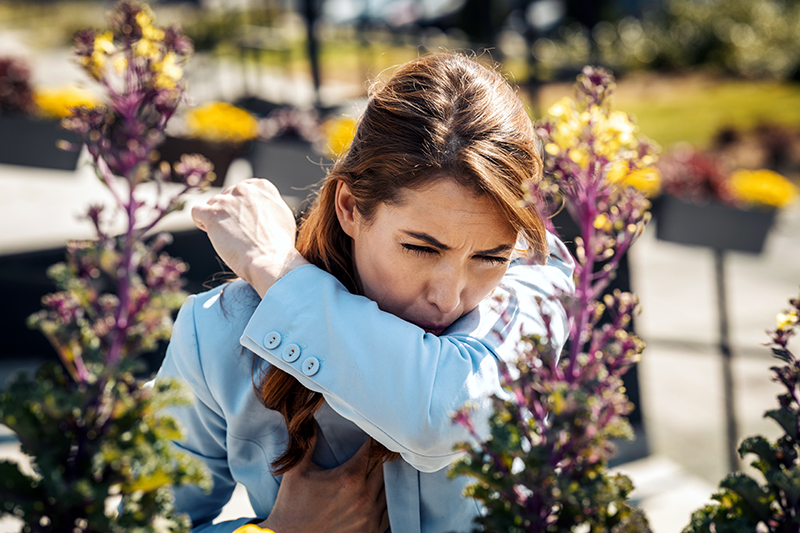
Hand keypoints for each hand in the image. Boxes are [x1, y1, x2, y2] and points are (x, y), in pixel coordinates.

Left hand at [191, 179, 308, 296]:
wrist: (269, 260)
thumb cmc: (279, 245)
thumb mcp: (282, 215)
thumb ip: (268, 204)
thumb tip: (259, 205)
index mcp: (261, 187)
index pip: (243, 190)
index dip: (242, 207)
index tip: (247, 221)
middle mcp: (243, 188)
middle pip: (227, 196)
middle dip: (229, 213)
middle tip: (239, 233)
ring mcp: (227, 200)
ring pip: (212, 204)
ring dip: (217, 220)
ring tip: (229, 238)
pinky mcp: (212, 213)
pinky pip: (197, 211)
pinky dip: (201, 221)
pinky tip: (211, 232)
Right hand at [260, 433, 388, 532]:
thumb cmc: (291, 505)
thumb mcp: (297, 471)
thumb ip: (308, 443)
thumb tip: (308, 419)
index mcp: (349, 477)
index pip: (373, 450)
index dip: (375, 439)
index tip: (374, 431)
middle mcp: (364, 496)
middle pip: (385, 467)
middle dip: (381, 457)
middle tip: (378, 448)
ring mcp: (370, 516)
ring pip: (390, 489)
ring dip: (386, 479)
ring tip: (380, 471)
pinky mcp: (371, 531)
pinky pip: (389, 512)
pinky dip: (386, 501)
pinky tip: (379, 494)